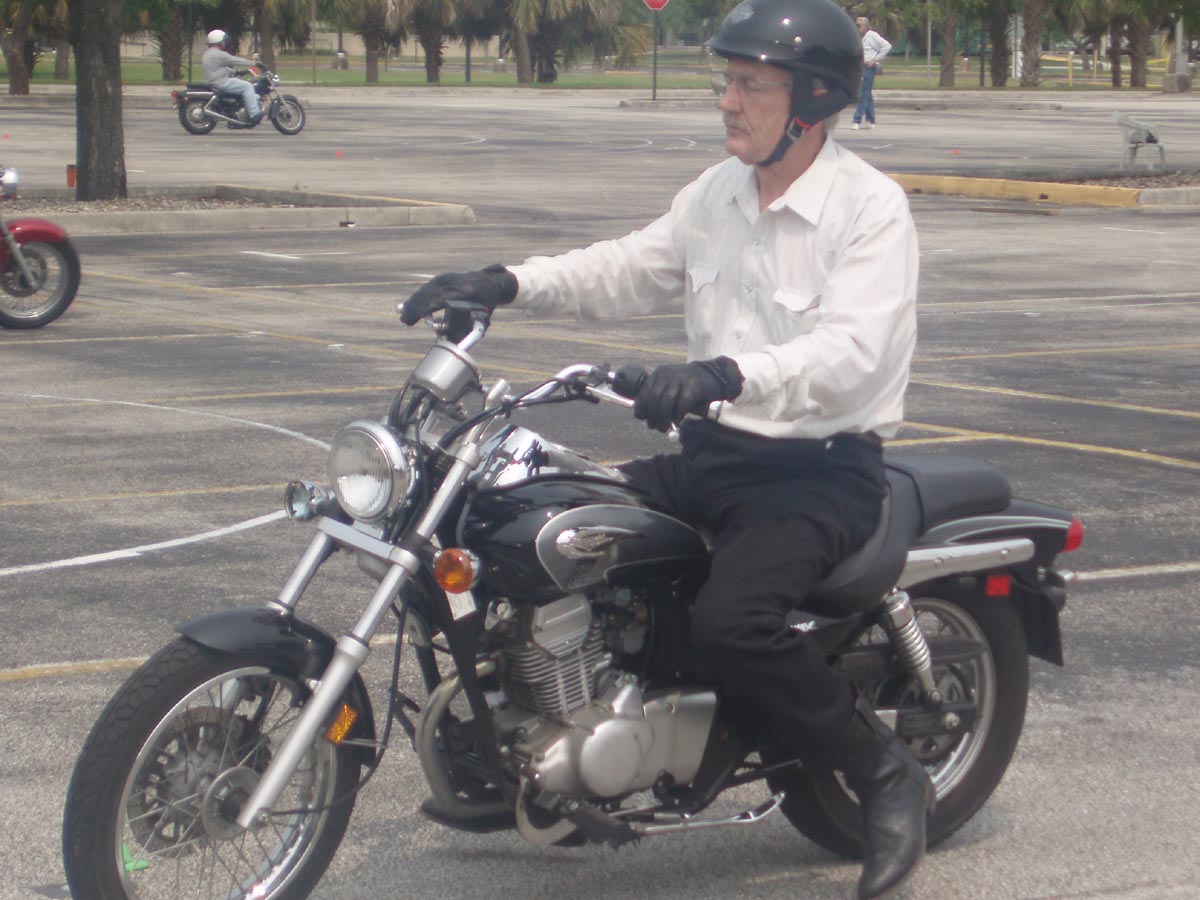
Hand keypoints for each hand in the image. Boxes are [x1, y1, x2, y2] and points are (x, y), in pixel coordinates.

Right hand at [399, 264, 516, 325]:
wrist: (492, 282)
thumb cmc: (487, 303)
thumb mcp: (482, 319)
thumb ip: (468, 333)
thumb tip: (454, 347)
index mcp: (463, 292)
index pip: (438, 300)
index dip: (423, 309)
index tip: (412, 318)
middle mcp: (453, 282)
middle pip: (429, 295)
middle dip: (414, 308)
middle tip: (404, 320)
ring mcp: (447, 278)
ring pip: (426, 291)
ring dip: (413, 302)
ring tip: (403, 314)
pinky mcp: (443, 278)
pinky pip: (428, 288)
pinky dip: (418, 297)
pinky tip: (409, 304)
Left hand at [633, 357, 743, 432]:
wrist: (714, 374)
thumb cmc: (690, 384)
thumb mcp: (671, 385)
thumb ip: (658, 396)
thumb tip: (642, 413)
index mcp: (660, 374)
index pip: (644, 393)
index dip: (641, 408)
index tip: (643, 418)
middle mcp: (668, 374)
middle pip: (653, 400)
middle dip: (652, 417)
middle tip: (655, 427)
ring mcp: (680, 380)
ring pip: (665, 404)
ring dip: (663, 420)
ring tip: (664, 428)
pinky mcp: (693, 387)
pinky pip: (681, 405)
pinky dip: (677, 416)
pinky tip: (677, 421)